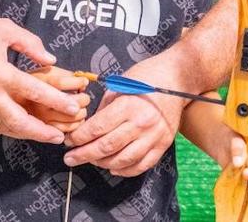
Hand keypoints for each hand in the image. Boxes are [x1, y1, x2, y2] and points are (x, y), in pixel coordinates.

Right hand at [0, 14, 81, 142]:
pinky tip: (22, 130)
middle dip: (41, 132)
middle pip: (19, 121)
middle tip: (59, 136)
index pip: (33, 91)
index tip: (72, 107)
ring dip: (26, 135)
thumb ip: (30, 43)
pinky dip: (9, 131)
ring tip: (45, 136)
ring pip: (5, 128)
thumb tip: (50, 59)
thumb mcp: (4, 29)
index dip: (56, 101)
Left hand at [62, 51, 189, 175]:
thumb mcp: (120, 85)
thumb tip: (89, 128)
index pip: (97, 128)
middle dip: (83, 155)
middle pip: (107, 147)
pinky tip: (113, 167)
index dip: (79, 138)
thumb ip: (105, 108)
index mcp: (128, 105)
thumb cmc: (147, 76)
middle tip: (70, 158)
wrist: (179, 78)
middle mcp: (141, 123)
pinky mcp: (163, 143)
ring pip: (122, 160)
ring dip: (102, 164)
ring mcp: (154, 135)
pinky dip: (125, 170)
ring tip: (91, 161)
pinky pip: (142, 165)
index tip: (68, 141)